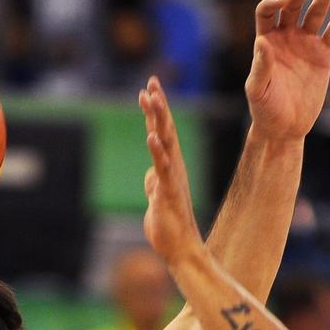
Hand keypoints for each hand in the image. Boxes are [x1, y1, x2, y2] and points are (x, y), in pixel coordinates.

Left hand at [138, 78, 203, 267]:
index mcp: (170, 166)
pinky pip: (163, 170)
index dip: (156, 110)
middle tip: (153, 81)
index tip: (150, 86)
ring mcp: (172, 179)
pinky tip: (151, 138)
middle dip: (158, 106)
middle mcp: (174, 167)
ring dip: (159, 121)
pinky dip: (158, 153)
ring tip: (153, 99)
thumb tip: (151, 174)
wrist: (180, 248)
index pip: (162, 132)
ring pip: (166, 144)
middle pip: (166, 130)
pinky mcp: (168, 194)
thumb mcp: (157, 197)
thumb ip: (155, 181)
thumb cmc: (169, 224)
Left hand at [245, 0, 329, 139]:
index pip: (267, 11)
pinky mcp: (323, 54)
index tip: (282, 3)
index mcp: (266, 41)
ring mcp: (306, 43)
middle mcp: (286, 37)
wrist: (285, 127)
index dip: (274, 2)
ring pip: (315, 13)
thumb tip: (263, 43)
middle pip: (293, 6)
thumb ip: (260, 66)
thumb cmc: (265, 109)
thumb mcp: (258, 89)